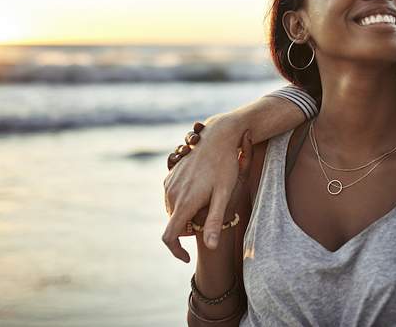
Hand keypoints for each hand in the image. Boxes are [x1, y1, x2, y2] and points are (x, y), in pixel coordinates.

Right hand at [161, 114, 247, 261]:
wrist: (219, 137)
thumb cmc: (226, 166)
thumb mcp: (224, 195)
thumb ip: (215, 221)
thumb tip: (212, 248)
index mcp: (184, 203)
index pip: (169, 237)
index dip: (176, 251)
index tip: (187, 258)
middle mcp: (172, 194)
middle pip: (174, 224)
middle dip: (188, 228)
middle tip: (210, 216)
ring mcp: (169, 184)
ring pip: (174, 210)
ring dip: (186, 214)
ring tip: (209, 200)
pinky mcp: (171, 175)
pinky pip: (173, 197)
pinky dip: (184, 201)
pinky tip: (203, 189)